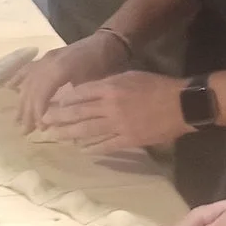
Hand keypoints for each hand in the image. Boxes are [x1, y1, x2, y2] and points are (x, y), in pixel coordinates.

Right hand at [14, 34, 126, 129]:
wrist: (108, 42)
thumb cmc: (105, 65)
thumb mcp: (93, 85)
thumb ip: (75, 101)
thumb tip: (64, 121)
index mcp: (59, 69)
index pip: (41, 94)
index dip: (38, 112)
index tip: (40, 128)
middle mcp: (48, 62)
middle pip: (32, 89)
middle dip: (27, 111)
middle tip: (26, 130)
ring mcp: (46, 58)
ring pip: (28, 81)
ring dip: (22, 101)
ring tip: (18, 119)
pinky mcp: (47, 57)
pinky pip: (28, 68)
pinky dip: (18, 78)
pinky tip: (10, 87)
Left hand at [43, 70, 188, 152]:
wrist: (182, 104)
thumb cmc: (156, 86)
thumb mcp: (130, 76)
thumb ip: (109, 83)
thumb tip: (90, 89)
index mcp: (111, 87)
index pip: (80, 93)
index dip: (64, 100)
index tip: (51, 103)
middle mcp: (110, 106)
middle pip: (78, 112)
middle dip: (59, 118)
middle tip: (43, 122)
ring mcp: (119, 124)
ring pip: (88, 130)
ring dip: (69, 134)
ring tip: (55, 136)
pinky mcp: (129, 139)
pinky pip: (106, 145)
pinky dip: (93, 148)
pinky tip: (81, 149)